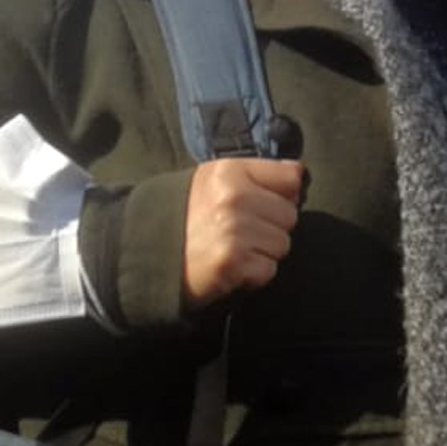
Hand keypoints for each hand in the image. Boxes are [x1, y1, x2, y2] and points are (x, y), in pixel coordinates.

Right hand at [182, 158, 303, 308]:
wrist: (146, 255)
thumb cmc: (188, 216)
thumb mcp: (215, 181)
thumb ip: (255, 176)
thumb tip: (299, 182)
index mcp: (231, 171)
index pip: (291, 177)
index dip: (283, 193)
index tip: (264, 202)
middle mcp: (234, 198)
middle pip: (290, 215)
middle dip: (271, 226)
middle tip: (241, 231)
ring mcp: (234, 231)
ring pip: (282, 244)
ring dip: (263, 252)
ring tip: (234, 248)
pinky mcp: (233, 262)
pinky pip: (268, 269)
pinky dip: (253, 274)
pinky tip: (230, 265)